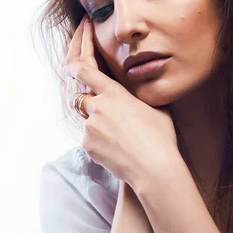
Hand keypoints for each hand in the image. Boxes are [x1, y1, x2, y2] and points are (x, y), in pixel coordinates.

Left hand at [65, 15, 178, 189]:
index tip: (71, 64)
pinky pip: (91, 140)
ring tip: (124, 140)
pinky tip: (120, 151)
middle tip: (104, 114)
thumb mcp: (156, 109)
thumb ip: (139, 99)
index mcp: (114, 93)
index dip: (75, 65)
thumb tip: (140, 97)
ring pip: (89, 122)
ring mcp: (90, 127)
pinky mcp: (88, 146)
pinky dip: (101, 144)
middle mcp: (97, 107)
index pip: (85, 71)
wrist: (154, 168)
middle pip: (82, 98)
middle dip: (90, 102)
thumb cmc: (161, 138)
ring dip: (101, 127)